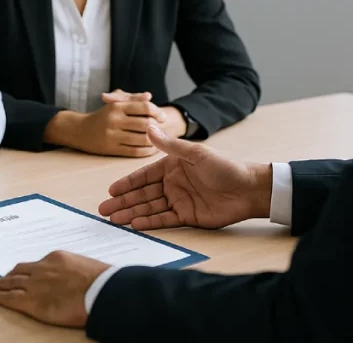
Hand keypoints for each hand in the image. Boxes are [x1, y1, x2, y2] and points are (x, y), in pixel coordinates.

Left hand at [0, 251, 107, 327]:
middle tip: (3, 279)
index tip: (24, 273)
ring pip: (11, 282)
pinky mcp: (31, 301)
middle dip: (10, 275)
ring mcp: (34, 284)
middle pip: (19, 271)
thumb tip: (75, 280)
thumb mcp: (86, 268)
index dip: (27, 270)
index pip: (36, 264)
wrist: (101, 291)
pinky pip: (9, 298)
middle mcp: (41, 268)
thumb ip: (73, 272)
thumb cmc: (102, 282)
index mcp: (56, 258)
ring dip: (2, 284)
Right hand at [44, 94, 165, 156]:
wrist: (79, 130)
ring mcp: (112, 135)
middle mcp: (114, 120)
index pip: (144, 107)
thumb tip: (149, 96)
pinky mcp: (111, 149)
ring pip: (142, 139)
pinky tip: (152, 149)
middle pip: (146, 123)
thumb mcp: (115, 103)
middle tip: (164, 129)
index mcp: (116, 106)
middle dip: (158, 127)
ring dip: (155, 140)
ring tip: (161, 139)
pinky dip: (147, 151)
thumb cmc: (102, 115)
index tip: (163, 116)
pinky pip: (135, 151)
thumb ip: (133, 98)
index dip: (158, 111)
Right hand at [98, 125, 271, 229]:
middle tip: (104, 210)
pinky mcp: (187, 216)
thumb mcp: (195, 153)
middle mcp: (172, 184)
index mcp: (172, 166)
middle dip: (123, 202)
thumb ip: (169, 144)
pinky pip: (164, 220)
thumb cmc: (224, 167)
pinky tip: (135, 224)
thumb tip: (149, 127)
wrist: (249, 190)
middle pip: (143, 194)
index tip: (110, 191)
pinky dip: (149, 223)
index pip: (144, 176)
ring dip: (131, 214)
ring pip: (149, 208)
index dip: (126, 184)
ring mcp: (179, 200)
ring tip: (113, 220)